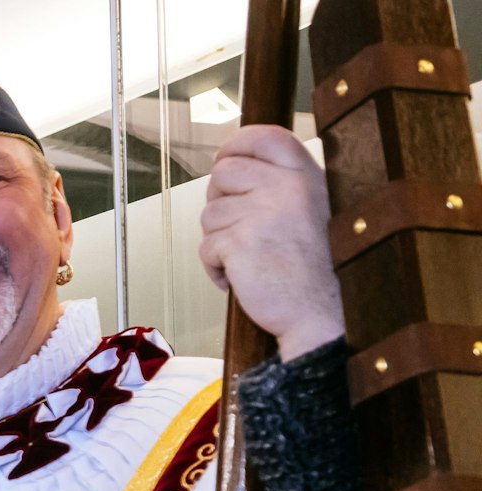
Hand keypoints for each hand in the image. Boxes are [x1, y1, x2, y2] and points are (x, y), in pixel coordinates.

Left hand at [198, 124, 345, 361]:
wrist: (324, 313)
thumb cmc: (317, 268)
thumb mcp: (315, 210)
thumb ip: (284, 185)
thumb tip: (233, 165)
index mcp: (305, 176)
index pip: (263, 137)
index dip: (236, 146)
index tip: (226, 160)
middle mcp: (284, 188)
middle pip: (223, 173)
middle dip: (220, 199)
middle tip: (239, 226)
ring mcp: (260, 214)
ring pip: (210, 213)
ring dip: (220, 239)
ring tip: (250, 258)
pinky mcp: (238, 244)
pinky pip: (206, 247)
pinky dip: (215, 267)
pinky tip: (241, 278)